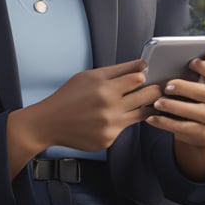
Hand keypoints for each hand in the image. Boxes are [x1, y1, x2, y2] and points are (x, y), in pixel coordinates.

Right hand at [35, 60, 161, 153]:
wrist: (50, 122)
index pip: (138, 78)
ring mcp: (111, 127)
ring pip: (141, 114)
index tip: (143, 75)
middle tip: (153, 88)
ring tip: (138, 101)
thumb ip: (118, 70)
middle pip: (147, 96)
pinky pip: (124, 128)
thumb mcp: (90, 76)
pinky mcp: (108, 140)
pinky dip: (121, 122)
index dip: (142, 75)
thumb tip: (142, 64)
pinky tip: (110, 117)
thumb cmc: (69, 96)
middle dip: (153, 90)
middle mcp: (111, 109)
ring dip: (144, 107)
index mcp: (105, 89)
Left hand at [145, 45, 204, 177]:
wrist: (202, 131)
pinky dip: (166, 123)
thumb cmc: (197, 100)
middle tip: (167, 85)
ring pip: (197, 114)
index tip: (191, 61)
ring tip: (157, 103)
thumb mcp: (200, 85)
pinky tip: (152, 118)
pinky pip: (185, 129)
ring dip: (175, 107)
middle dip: (188, 88)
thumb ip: (203, 69)